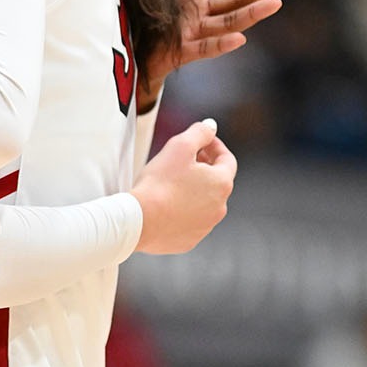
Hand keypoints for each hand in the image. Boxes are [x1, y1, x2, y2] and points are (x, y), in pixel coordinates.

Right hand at [130, 119, 235, 254]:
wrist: (140, 220)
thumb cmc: (159, 182)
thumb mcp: (179, 146)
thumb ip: (199, 132)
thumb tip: (211, 125)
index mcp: (221, 183)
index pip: (227, 159)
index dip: (214, 146)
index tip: (201, 141)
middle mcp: (220, 207)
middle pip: (216, 182)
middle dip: (203, 168)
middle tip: (184, 159)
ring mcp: (205, 226)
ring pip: (203, 203)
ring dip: (193, 190)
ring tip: (170, 182)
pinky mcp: (189, 240)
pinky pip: (189, 221)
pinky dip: (182, 210)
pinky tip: (165, 204)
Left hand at [146, 0, 300, 102]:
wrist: (124, 47)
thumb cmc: (140, 10)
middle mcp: (200, 12)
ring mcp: (193, 31)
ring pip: (228, 21)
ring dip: (252, 13)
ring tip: (276, 3)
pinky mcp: (179, 51)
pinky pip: (203, 48)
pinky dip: (220, 44)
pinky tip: (239, 39)